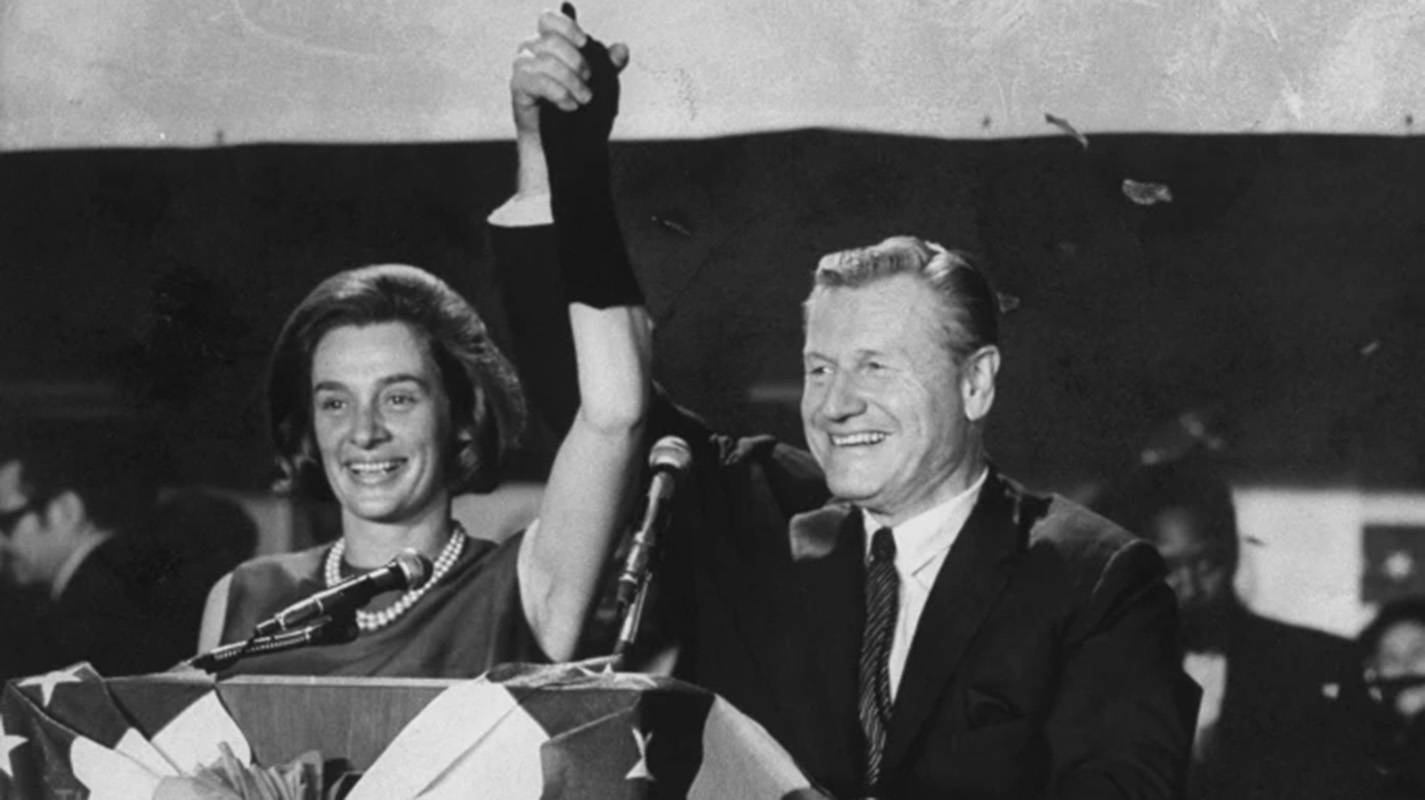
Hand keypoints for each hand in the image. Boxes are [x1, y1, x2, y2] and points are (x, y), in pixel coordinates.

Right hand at [511, 8, 629, 142]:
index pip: (549, 19)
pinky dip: (558, 93)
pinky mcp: (518, 88)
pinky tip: (571, 106)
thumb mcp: (602, 86)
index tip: (584, 43)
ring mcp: (523, 67)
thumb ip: (610, 66)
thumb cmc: (583, 109)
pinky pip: (536, 81)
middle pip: (551, 40)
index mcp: (550, 41)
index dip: (567, 27)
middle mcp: (532, 50)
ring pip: (545, 61)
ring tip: (585, 99)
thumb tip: (621, 50)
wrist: (566, 144)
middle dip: (576, 61)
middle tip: (590, 81)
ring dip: (571, 80)